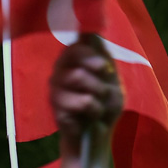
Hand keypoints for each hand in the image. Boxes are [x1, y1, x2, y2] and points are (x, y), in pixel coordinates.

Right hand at [49, 35, 122, 155]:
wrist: (99, 134)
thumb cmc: (105, 104)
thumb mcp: (111, 80)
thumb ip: (103, 58)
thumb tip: (93, 33)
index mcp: (74, 60)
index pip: (75, 42)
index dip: (89, 48)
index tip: (104, 64)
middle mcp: (60, 69)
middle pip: (72, 54)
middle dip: (97, 68)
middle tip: (106, 82)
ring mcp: (55, 87)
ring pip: (77, 75)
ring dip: (99, 91)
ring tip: (100, 102)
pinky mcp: (56, 106)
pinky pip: (82, 101)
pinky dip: (96, 109)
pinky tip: (92, 115)